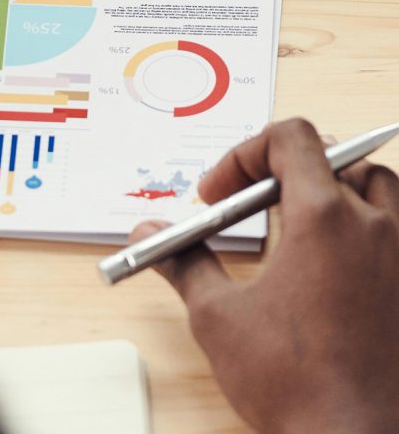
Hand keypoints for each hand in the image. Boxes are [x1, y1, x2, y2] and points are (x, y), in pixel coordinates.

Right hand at [131, 119, 398, 433]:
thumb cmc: (298, 387)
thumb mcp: (219, 318)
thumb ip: (183, 262)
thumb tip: (148, 236)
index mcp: (324, 218)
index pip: (292, 137)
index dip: (246, 153)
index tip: (221, 192)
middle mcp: (376, 228)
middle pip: (337, 157)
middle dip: (287, 171)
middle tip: (253, 206)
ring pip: (381, 189)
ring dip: (338, 192)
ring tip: (301, 226)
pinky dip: (369, 231)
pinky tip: (338, 268)